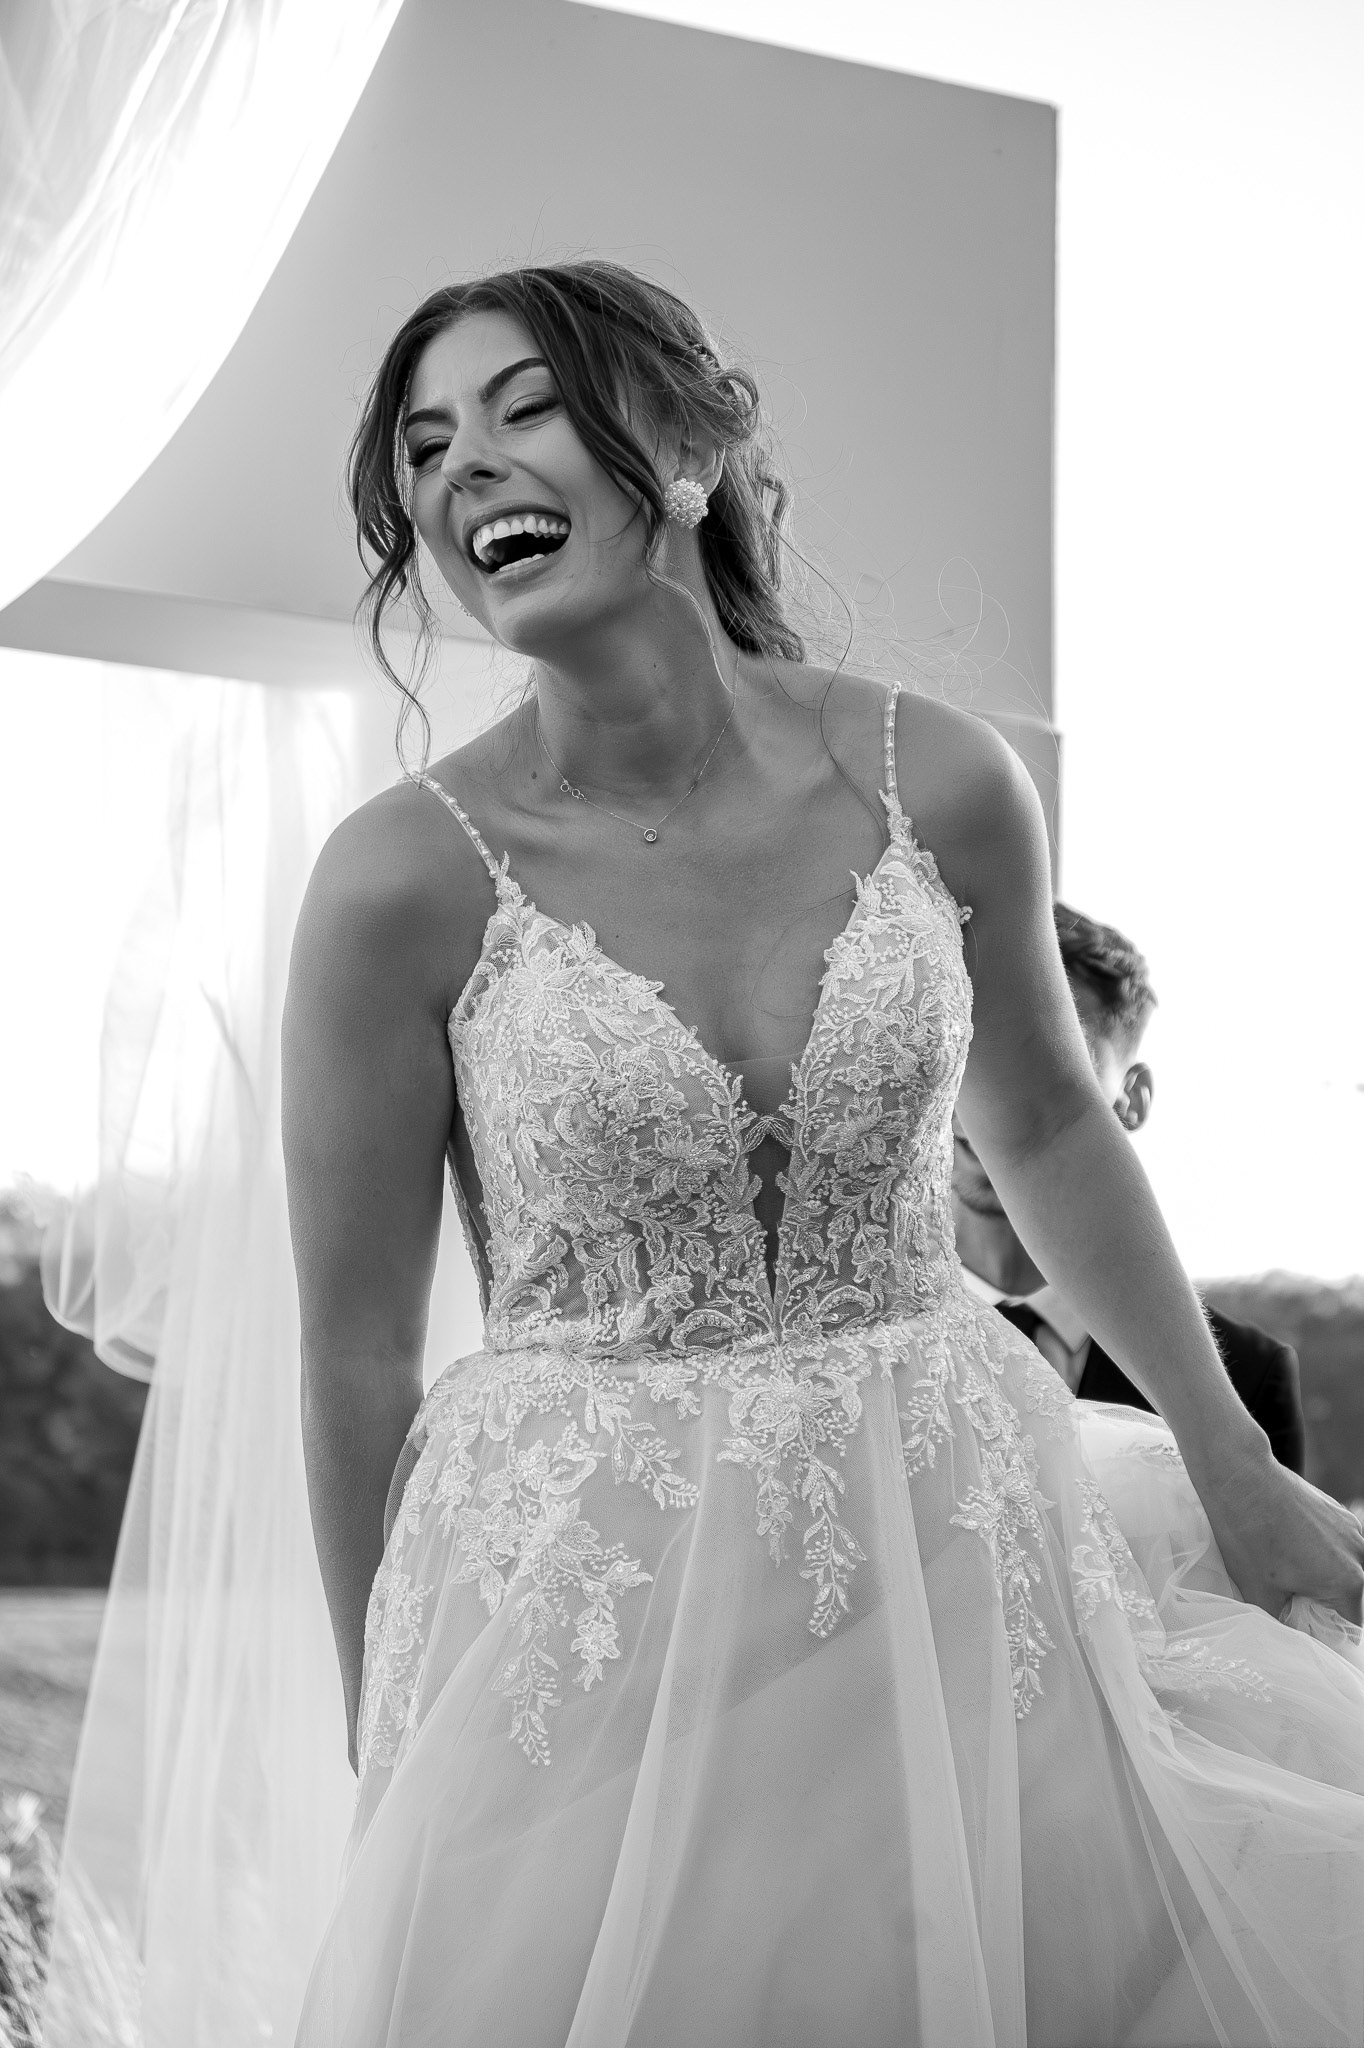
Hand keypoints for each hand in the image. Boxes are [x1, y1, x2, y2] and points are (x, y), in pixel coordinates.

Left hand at [1197, 1440, 1363, 1625]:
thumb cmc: (1247, 1534)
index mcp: (1348, 1582)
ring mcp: (1352, 1530)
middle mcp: (1359, 1555)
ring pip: (1341, 1570)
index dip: (1323, 1632)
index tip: (1298, 1626)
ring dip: (1320, 1577)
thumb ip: (1285, 1624)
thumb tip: (1293, 1638)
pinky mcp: (1339, 1513)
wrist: (1239, 1476)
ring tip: (1283, 1569)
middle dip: (1320, 1603)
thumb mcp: (1260, 1592)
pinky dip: (1318, 1553)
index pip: (1348, 1627)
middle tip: (1285, 1596)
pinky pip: (1336, 1546)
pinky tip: (1287, 1545)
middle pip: (1347, 1597)